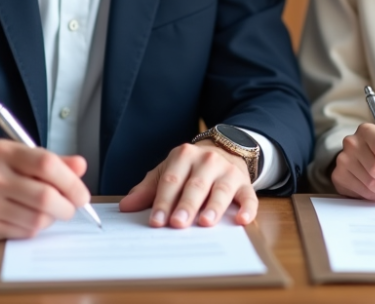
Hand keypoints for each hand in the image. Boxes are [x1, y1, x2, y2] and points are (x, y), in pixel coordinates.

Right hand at [0, 139, 90, 240]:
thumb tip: (81, 166)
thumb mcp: (15, 155)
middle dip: (67, 206)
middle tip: (71, 207)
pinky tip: (29, 219)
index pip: (46, 165)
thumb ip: (50, 160)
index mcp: (3, 152)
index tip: (82, 194)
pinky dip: (34, 228)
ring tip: (49, 212)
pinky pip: (21, 233)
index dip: (71, 182)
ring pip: (36, 219)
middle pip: (44, 197)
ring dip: (51, 219)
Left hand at [119, 141, 255, 227]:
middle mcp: (208, 161)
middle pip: (196, 185)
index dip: (163, 201)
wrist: (225, 150)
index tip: (156, 221)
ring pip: (221, 189)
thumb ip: (148, 189)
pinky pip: (248, 196)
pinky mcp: (245, 183)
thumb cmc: (191, 168)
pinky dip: (247, 208)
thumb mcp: (168, 171)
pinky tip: (242, 220)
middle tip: (177, 224)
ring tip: (205, 222)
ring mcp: (228, 171)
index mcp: (184, 156)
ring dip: (214, 207)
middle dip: (186, 205)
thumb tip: (126, 206)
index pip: (171, 180)